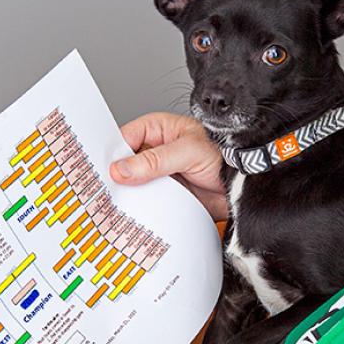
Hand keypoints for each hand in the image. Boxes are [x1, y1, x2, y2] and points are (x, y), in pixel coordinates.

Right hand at [111, 112, 228, 219]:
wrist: (241, 184)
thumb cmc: (223, 156)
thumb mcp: (188, 152)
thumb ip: (156, 160)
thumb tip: (123, 169)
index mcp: (157, 130)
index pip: (124, 139)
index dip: (112, 154)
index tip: (102, 171)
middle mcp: (155, 151)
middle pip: (124, 163)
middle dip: (115, 177)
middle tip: (103, 190)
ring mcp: (158, 174)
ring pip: (132, 184)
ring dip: (125, 194)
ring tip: (112, 205)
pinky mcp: (165, 194)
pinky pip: (146, 200)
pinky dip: (138, 208)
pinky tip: (131, 214)